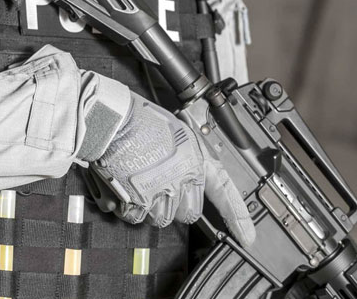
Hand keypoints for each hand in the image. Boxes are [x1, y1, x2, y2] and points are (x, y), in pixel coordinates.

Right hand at [90, 94, 255, 246]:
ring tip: (137, 179)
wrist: (110, 121)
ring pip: (160, 217)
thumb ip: (186, 158)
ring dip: (149, 204)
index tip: (247, 237)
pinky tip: (124, 184)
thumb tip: (186, 174)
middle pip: (188, 212)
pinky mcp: (137, 203)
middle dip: (175, 203)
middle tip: (159, 183)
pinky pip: (136, 216)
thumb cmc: (137, 119)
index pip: (224, 193)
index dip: (238, 218)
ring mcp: (159, 193)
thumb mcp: (176, 133)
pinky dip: (128, 206)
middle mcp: (181, 179)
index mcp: (195, 160)